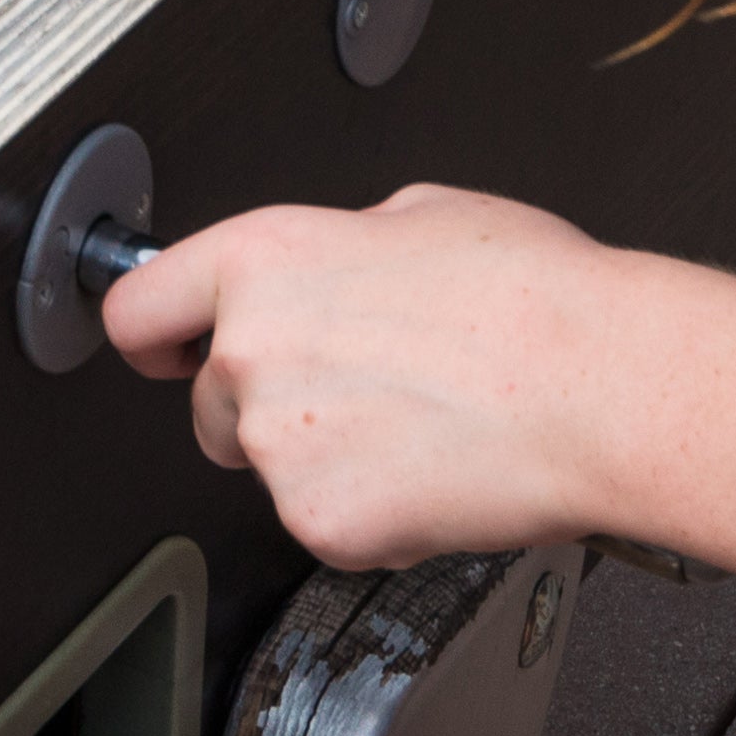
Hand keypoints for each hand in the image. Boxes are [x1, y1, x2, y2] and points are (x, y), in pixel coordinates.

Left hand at [101, 183, 628, 571]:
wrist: (597, 386)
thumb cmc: (533, 295)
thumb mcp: (421, 213)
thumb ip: (341, 244)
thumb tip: (339, 263)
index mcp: (263, 258)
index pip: (138, 307)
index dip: (152, 336)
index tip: (162, 351)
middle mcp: (249, 347)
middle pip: (211, 402)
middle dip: (267, 407)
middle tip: (361, 395)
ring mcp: (278, 443)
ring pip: (273, 466)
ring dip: (324, 459)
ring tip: (418, 425)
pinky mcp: (320, 521)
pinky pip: (326, 523)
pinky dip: (371, 512)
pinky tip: (431, 471)